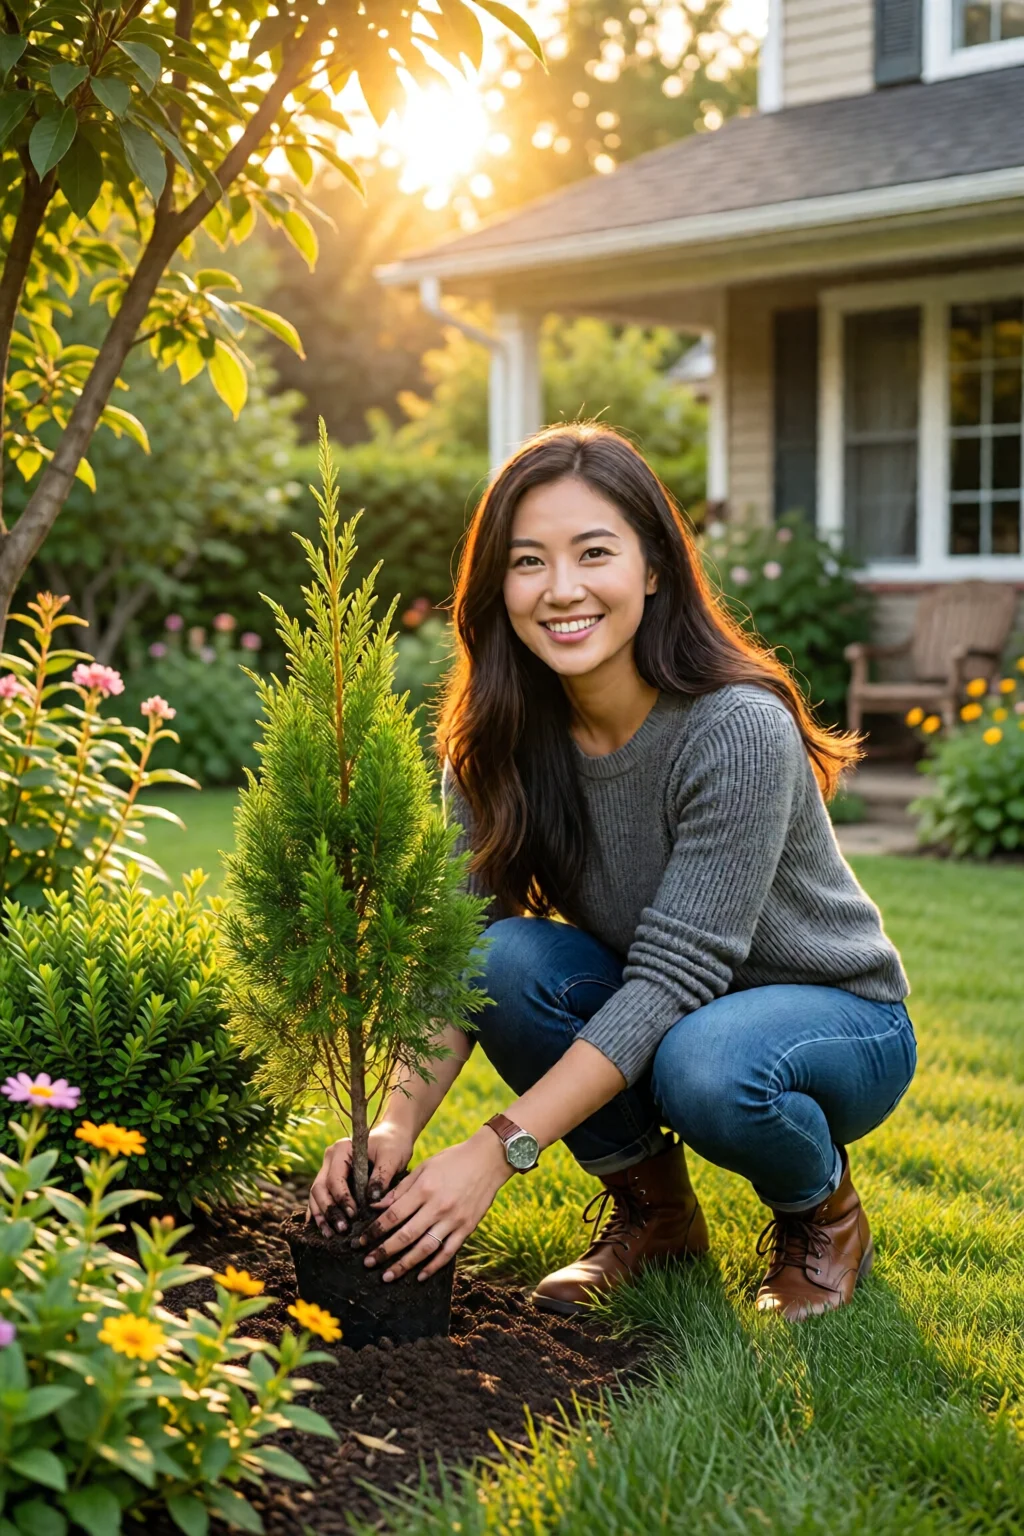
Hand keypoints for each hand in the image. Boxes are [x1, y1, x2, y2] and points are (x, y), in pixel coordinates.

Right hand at [306, 1120, 413, 1234]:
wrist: (393, 1138)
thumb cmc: (393, 1145)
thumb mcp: (392, 1158)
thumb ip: (382, 1177)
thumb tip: (372, 1201)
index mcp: (341, 1150)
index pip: (334, 1178)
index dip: (342, 1198)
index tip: (353, 1214)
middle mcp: (330, 1159)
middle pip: (319, 1188)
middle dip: (329, 1211)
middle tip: (342, 1229)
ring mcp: (328, 1169)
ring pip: (316, 1195)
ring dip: (322, 1216)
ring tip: (330, 1235)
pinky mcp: (331, 1181)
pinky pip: (319, 1198)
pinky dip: (320, 1213)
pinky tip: (323, 1229)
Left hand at [358, 1129, 510, 1281]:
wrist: (488, 1159)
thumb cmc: (453, 1160)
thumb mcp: (424, 1167)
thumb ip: (400, 1189)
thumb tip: (376, 1207)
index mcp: (424, 1189)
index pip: (393, 1215)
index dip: (375, 1230)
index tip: (360, 1242)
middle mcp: (438, 1206)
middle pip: (406, 1235)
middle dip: (384, 1252)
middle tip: (368, 1263)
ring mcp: (454, 1219)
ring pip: (425, 1248)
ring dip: (404, 1265)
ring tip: (388, 1276)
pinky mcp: (467, 1228)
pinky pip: (448, 1252)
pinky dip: (433, 1266)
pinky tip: (420, 1276)